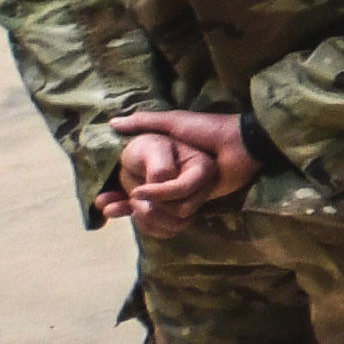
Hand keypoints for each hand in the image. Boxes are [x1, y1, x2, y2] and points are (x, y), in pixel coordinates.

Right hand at [107, 109, 254, 233]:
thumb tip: (112, 123)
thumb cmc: (207, 130)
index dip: (117, 192)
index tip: (102, 200)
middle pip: (140, 201)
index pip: (133, 182)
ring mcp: (183, 194)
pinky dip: (158, 221)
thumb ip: (146, 122)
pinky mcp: (196, 203)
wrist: (241, 145)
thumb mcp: (174, 122)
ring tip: (126, 210)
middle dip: (124, 206)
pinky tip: (142, 220)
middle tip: (107, 208)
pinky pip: (173, 217)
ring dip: (141, 214)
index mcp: (164, 164)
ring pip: (154, 211)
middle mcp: (171, 180)